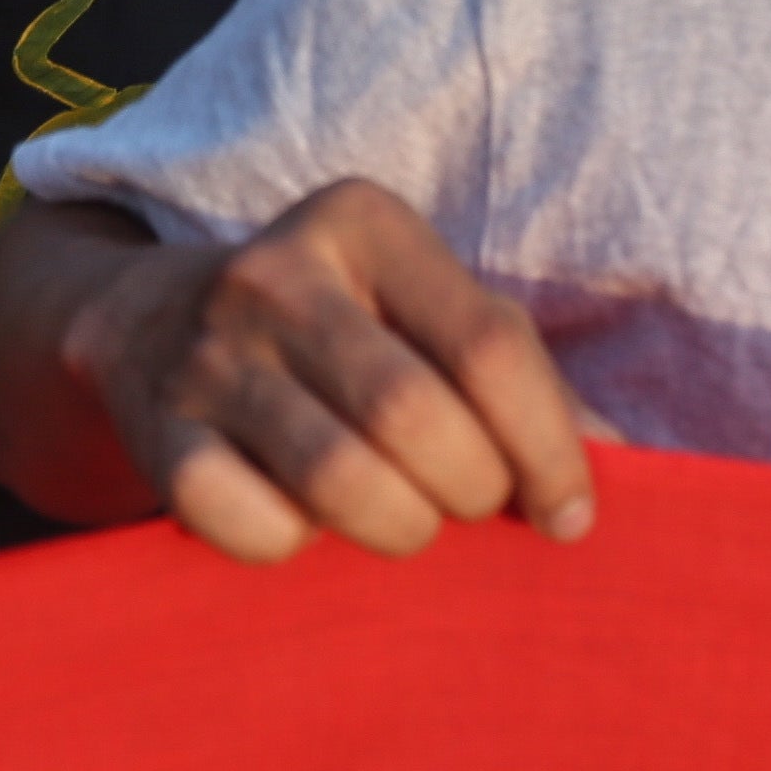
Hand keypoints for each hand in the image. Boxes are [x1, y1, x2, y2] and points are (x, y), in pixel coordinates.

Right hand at [61, 181, 595, 562]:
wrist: (156, 322)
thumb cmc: (343, 331)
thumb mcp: (426, 313)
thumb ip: (521, 377)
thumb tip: (615, 462)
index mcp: (364, 223)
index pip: (489, 346)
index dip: (549, 448)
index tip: (568, 511)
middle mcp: (278, 272)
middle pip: (416, 415)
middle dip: (471, 490)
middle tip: (470, 504)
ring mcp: (209, 351)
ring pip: (339, 479)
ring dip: (398, 528)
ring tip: (405, 520)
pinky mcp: (157, 429)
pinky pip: (247, 522)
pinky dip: (295, 547)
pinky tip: (305, 524)